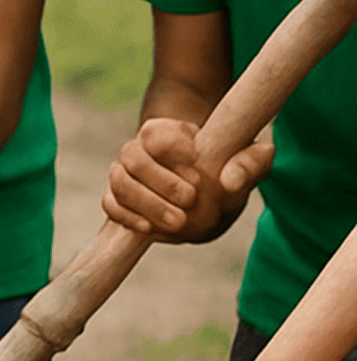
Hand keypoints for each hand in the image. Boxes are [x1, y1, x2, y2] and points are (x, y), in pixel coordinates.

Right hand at [102, 118, 272, 241]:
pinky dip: (126, 216)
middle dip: (160, 180)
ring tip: (178, 221)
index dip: (172, 147)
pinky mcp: (118, 199)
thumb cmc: (227, 172)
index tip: (195, 160)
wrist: (208, 196)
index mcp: (167, 132)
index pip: (155, 132)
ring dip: (147, 203)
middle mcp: (139, 150)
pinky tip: (148, 228)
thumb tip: (230, 181)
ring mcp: (124, 175)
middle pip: (133, 158)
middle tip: (191, 199)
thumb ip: (249, 164)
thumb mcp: (248, 163)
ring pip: (120, 182)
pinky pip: (110, 204)